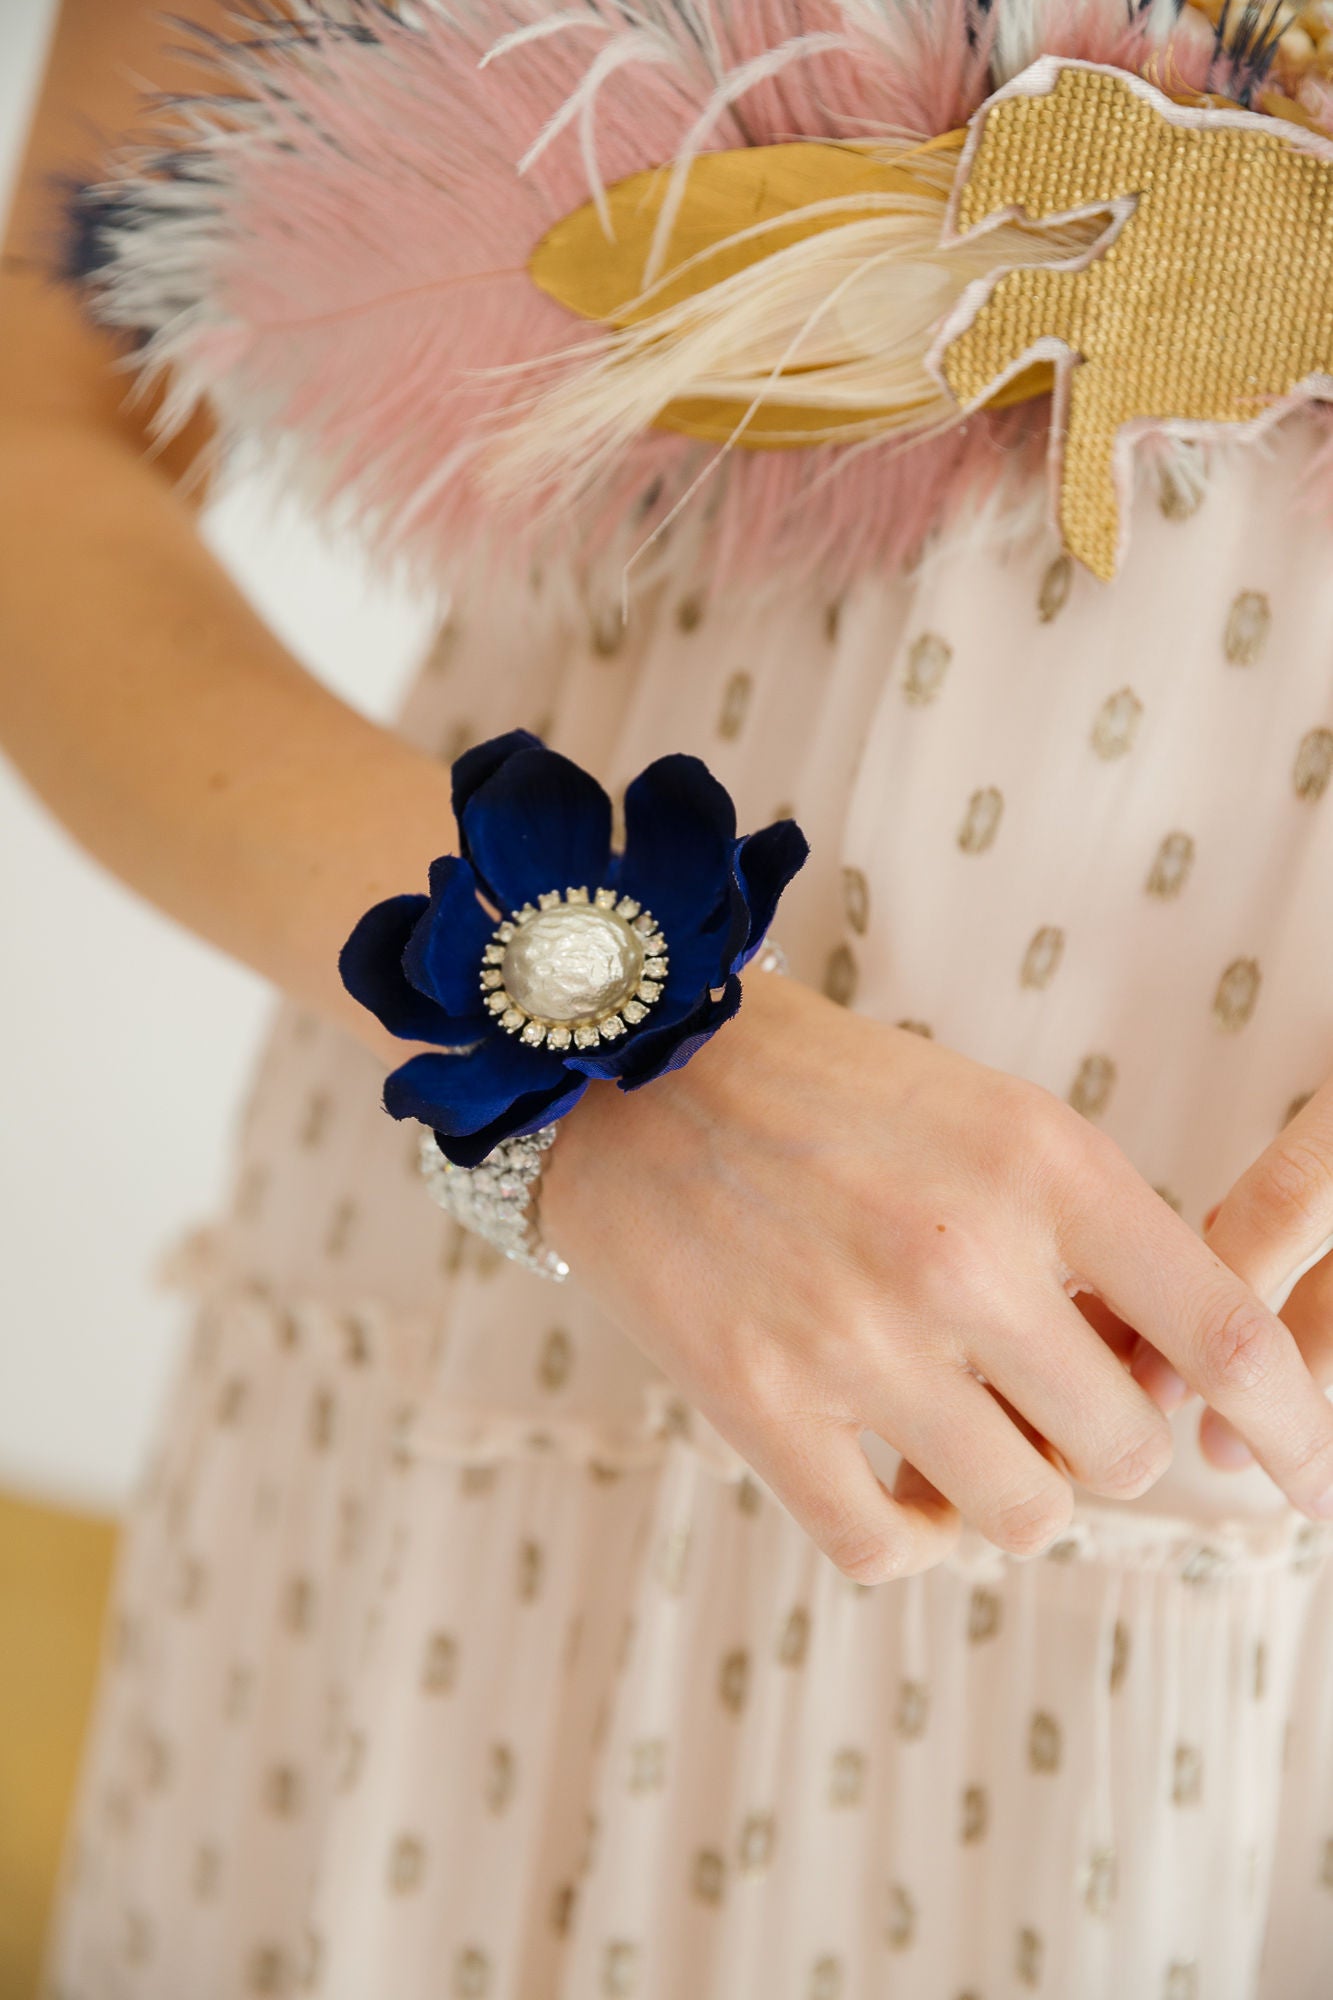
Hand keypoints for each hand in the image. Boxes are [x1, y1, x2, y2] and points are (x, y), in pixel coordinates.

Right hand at [540, 973, 1332, 1580]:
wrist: (634, 1069)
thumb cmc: (831, 1093)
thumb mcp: (991, 1117)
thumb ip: (1093, 1239)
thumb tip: (1168, 1381)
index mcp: (1040, 1162)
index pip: (1225, 1332)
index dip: (1298, 1426)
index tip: (1312, 1479)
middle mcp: (960, 1253)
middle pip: (1124, 1449)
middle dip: (1104, 1440)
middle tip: (1047, 1396)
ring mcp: (853, 1337)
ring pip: (1021, 1515)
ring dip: (1012, 1493)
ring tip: (967, 1435)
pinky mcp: (755, 1399)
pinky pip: (884, 1548)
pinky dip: (910, 1538)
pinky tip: (895, 1484)